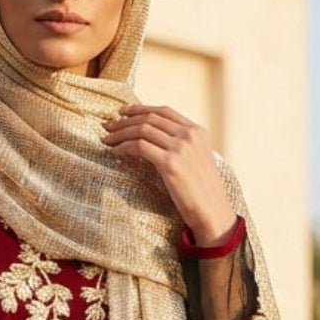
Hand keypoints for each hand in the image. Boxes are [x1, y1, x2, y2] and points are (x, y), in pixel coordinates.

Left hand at [102, 104, 236, 245]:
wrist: (213, 211)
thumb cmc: (202, 191)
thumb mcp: (197, 160)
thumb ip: (182, 145)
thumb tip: (154, 139)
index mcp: (197, 131)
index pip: (163, 111)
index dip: (140, 109)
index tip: (123, 112)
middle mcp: (189, 135)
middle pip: (150, 118)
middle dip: (125, 120)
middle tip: (108, 126)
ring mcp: (180, 148)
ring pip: (142, 130)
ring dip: (120, 133)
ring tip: (106, 139)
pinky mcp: (170, 163)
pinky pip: (139, 147)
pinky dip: (124, 147)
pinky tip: (115, 152)